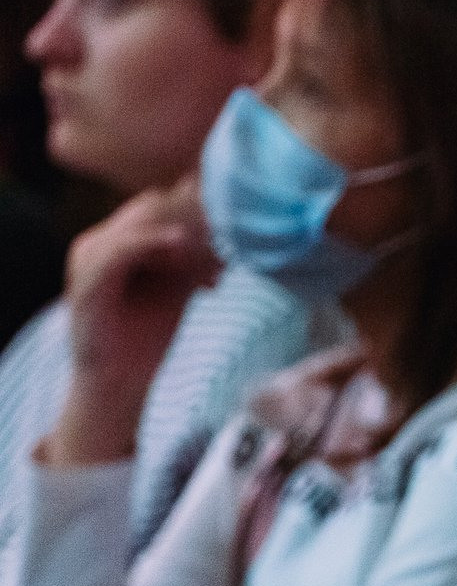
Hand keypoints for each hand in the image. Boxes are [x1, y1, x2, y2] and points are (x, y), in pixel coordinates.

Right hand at [46, 183, 218, 466]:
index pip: (161, 204)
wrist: (120, 381)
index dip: (200, 209)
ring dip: (183, 227)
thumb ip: (199, 255)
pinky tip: (180, 241)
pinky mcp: (87, 280)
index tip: (238, 225)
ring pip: (139, 221)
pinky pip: (120, 249)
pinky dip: (151, 240)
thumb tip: (240, 228)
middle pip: (153, 207)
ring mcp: (89, 257)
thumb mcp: (182, 284)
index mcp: (119, 240)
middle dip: (196, 216)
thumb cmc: (149, 334)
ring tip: (217, 242)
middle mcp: (100, 241)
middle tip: (232, 231)